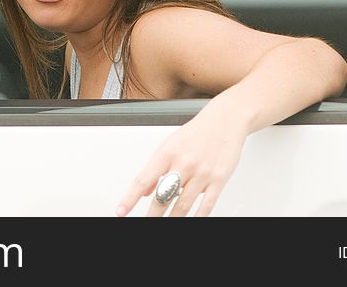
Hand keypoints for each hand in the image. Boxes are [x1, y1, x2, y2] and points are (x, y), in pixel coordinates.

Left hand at [115, 112, 246, 216]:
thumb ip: (156, 168)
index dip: (130, 198)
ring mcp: (201, 173)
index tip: (121, 210)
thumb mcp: (170, 145)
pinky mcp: (219, 180)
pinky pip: (206, 205)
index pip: (143, 179)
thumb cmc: (196, 133)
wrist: (225, 121)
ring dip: (172, 219)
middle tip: (145, 222)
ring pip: (183, 205)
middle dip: (152, 215)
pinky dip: (197, 217)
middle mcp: (184, 163)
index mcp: (167, 153)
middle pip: (163, 196)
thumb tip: (144, 190)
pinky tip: (191, 221)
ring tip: (165, 224)